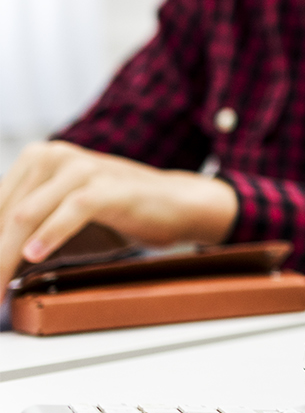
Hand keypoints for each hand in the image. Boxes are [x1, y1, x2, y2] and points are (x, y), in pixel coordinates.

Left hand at [0, 141, 237, 282]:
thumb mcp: (61, 213)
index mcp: (37, 159)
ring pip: (26, 215)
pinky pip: (72, 209)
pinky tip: (34, 256)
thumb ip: (26, 226)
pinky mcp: (108, 185)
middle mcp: (53, 155)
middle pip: (3, 214)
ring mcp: (81, 167)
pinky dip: (50, 234)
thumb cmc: (118, 212)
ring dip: (5, 257)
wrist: (178, 203)